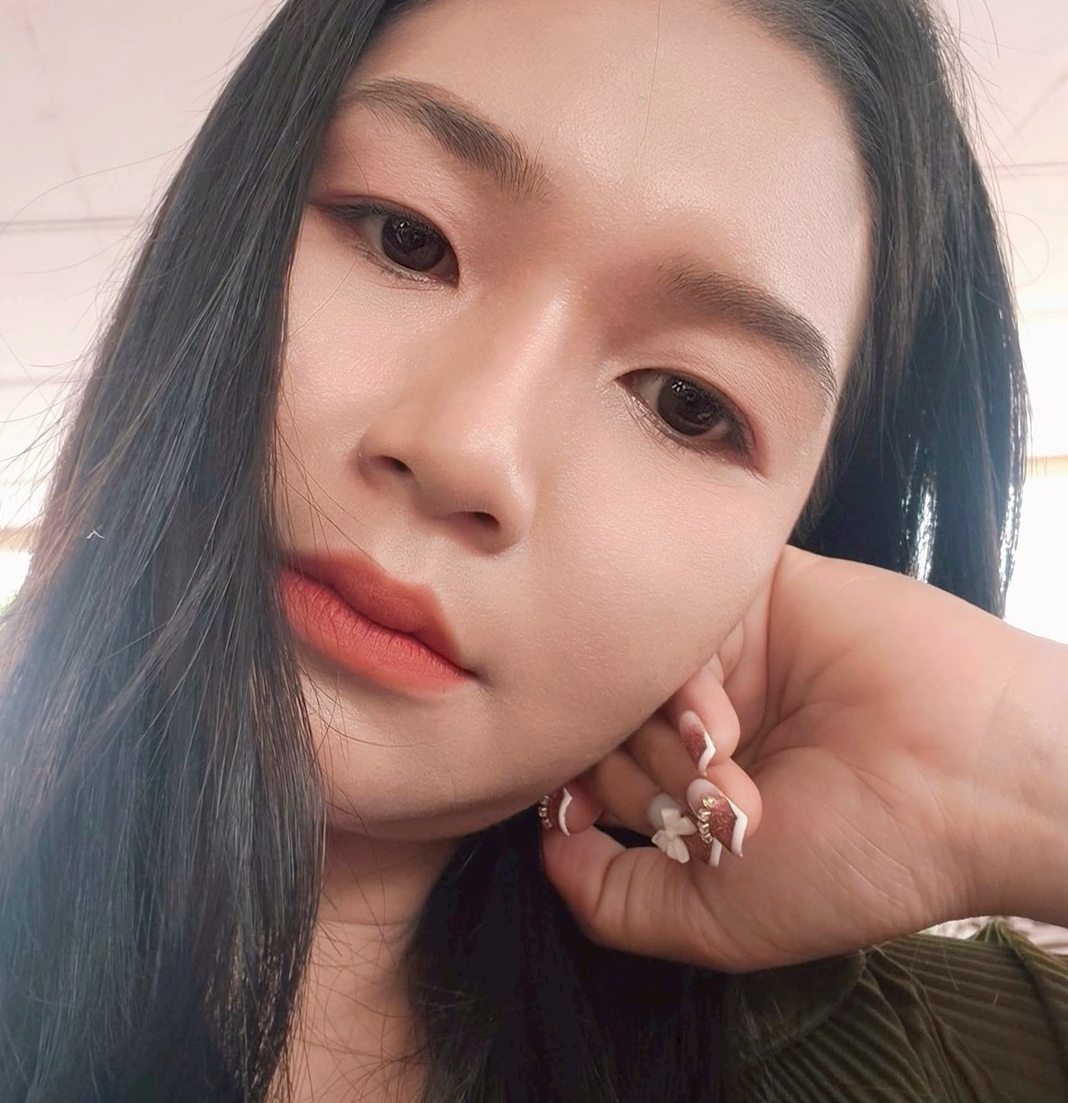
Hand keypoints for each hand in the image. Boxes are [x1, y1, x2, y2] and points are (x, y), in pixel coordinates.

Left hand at [538, 545, 1067, 971]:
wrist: (967, 782)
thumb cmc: (855, 858)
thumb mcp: (715, 918)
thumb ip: (612, 902)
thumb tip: (544, 845)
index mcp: (690, 779)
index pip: (584, 763)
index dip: (583, 793)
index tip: (603, 820)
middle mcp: (698, 711)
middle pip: (597, 713)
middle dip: (635, 772)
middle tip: (701, 804)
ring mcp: (723, 649)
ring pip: (626, 668)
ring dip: (661, 735)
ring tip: (723, 770)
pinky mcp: (750, 593)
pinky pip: (670, 617)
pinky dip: (683, 682)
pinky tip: (725, 723)